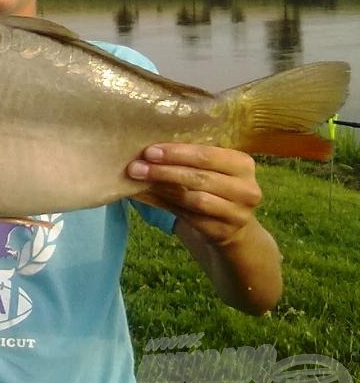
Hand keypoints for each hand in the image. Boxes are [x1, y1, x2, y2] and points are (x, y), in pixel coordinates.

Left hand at [128, 143, 261, 247]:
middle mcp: (246, 189)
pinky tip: (148, 196)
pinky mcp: (223, 231)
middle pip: (199, 177)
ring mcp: (237, 213)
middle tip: (136, 167)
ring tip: (140, 180)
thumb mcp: (211, 168)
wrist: (233, 224)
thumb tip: (147, 150)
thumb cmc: (215, 185)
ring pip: (194, 199)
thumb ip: (187, 158)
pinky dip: (166, 205)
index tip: (150, 152)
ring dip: (163, 189)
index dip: (177, 153)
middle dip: (165, 171)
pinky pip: (189, 217)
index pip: (207, 156)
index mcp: (243, 164)